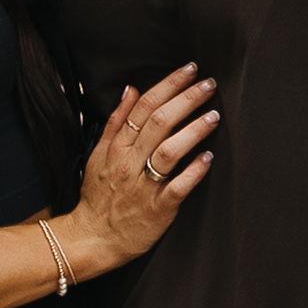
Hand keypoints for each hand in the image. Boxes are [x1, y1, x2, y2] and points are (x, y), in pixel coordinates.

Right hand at [72, 66, 219, 267]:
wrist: (93, 237)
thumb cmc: (99, 195)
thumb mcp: (98, 154)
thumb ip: (116, 122)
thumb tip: (131, 89)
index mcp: (117, 147)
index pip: (144, 107)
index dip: (168, 85)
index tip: (189, 70)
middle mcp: (130, 163)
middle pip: (160, 123)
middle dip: (186, 100)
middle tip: (208, 85)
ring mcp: (144, 186)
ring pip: (169, 152)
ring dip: (193, 131)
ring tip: (214, 116)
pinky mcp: (158, 209)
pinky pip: (177, 188)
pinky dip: (193, 172)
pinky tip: (208, 158)